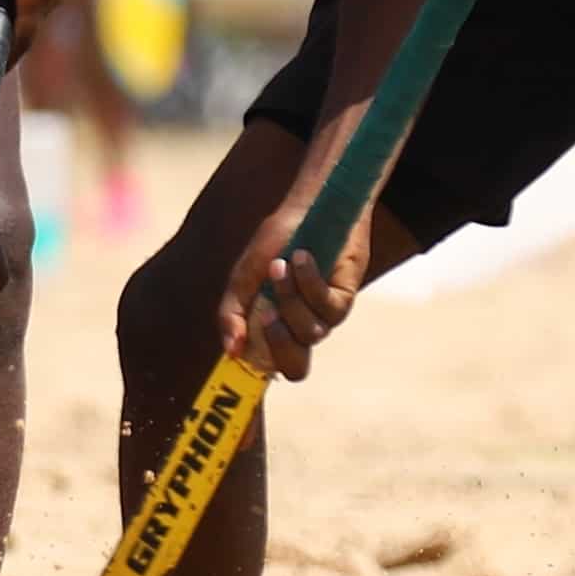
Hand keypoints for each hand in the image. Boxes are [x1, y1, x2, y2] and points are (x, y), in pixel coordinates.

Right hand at [219, 183, 368, 381]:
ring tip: (281, 265)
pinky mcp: (343, 298)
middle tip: (266, 314)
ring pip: (309, 333)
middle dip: (279, 344)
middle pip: (296, 368)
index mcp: (274, 327)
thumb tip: (231, 352)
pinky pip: (328, 308)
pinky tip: (301, 258)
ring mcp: (323, 314)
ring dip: (291, 298)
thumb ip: (232, 314)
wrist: (308, 207)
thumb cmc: (276, 242)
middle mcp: (300, 327)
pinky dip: (310, 283)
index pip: (270, 366)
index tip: (243, 345)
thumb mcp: (244, 277)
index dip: (259, 364)